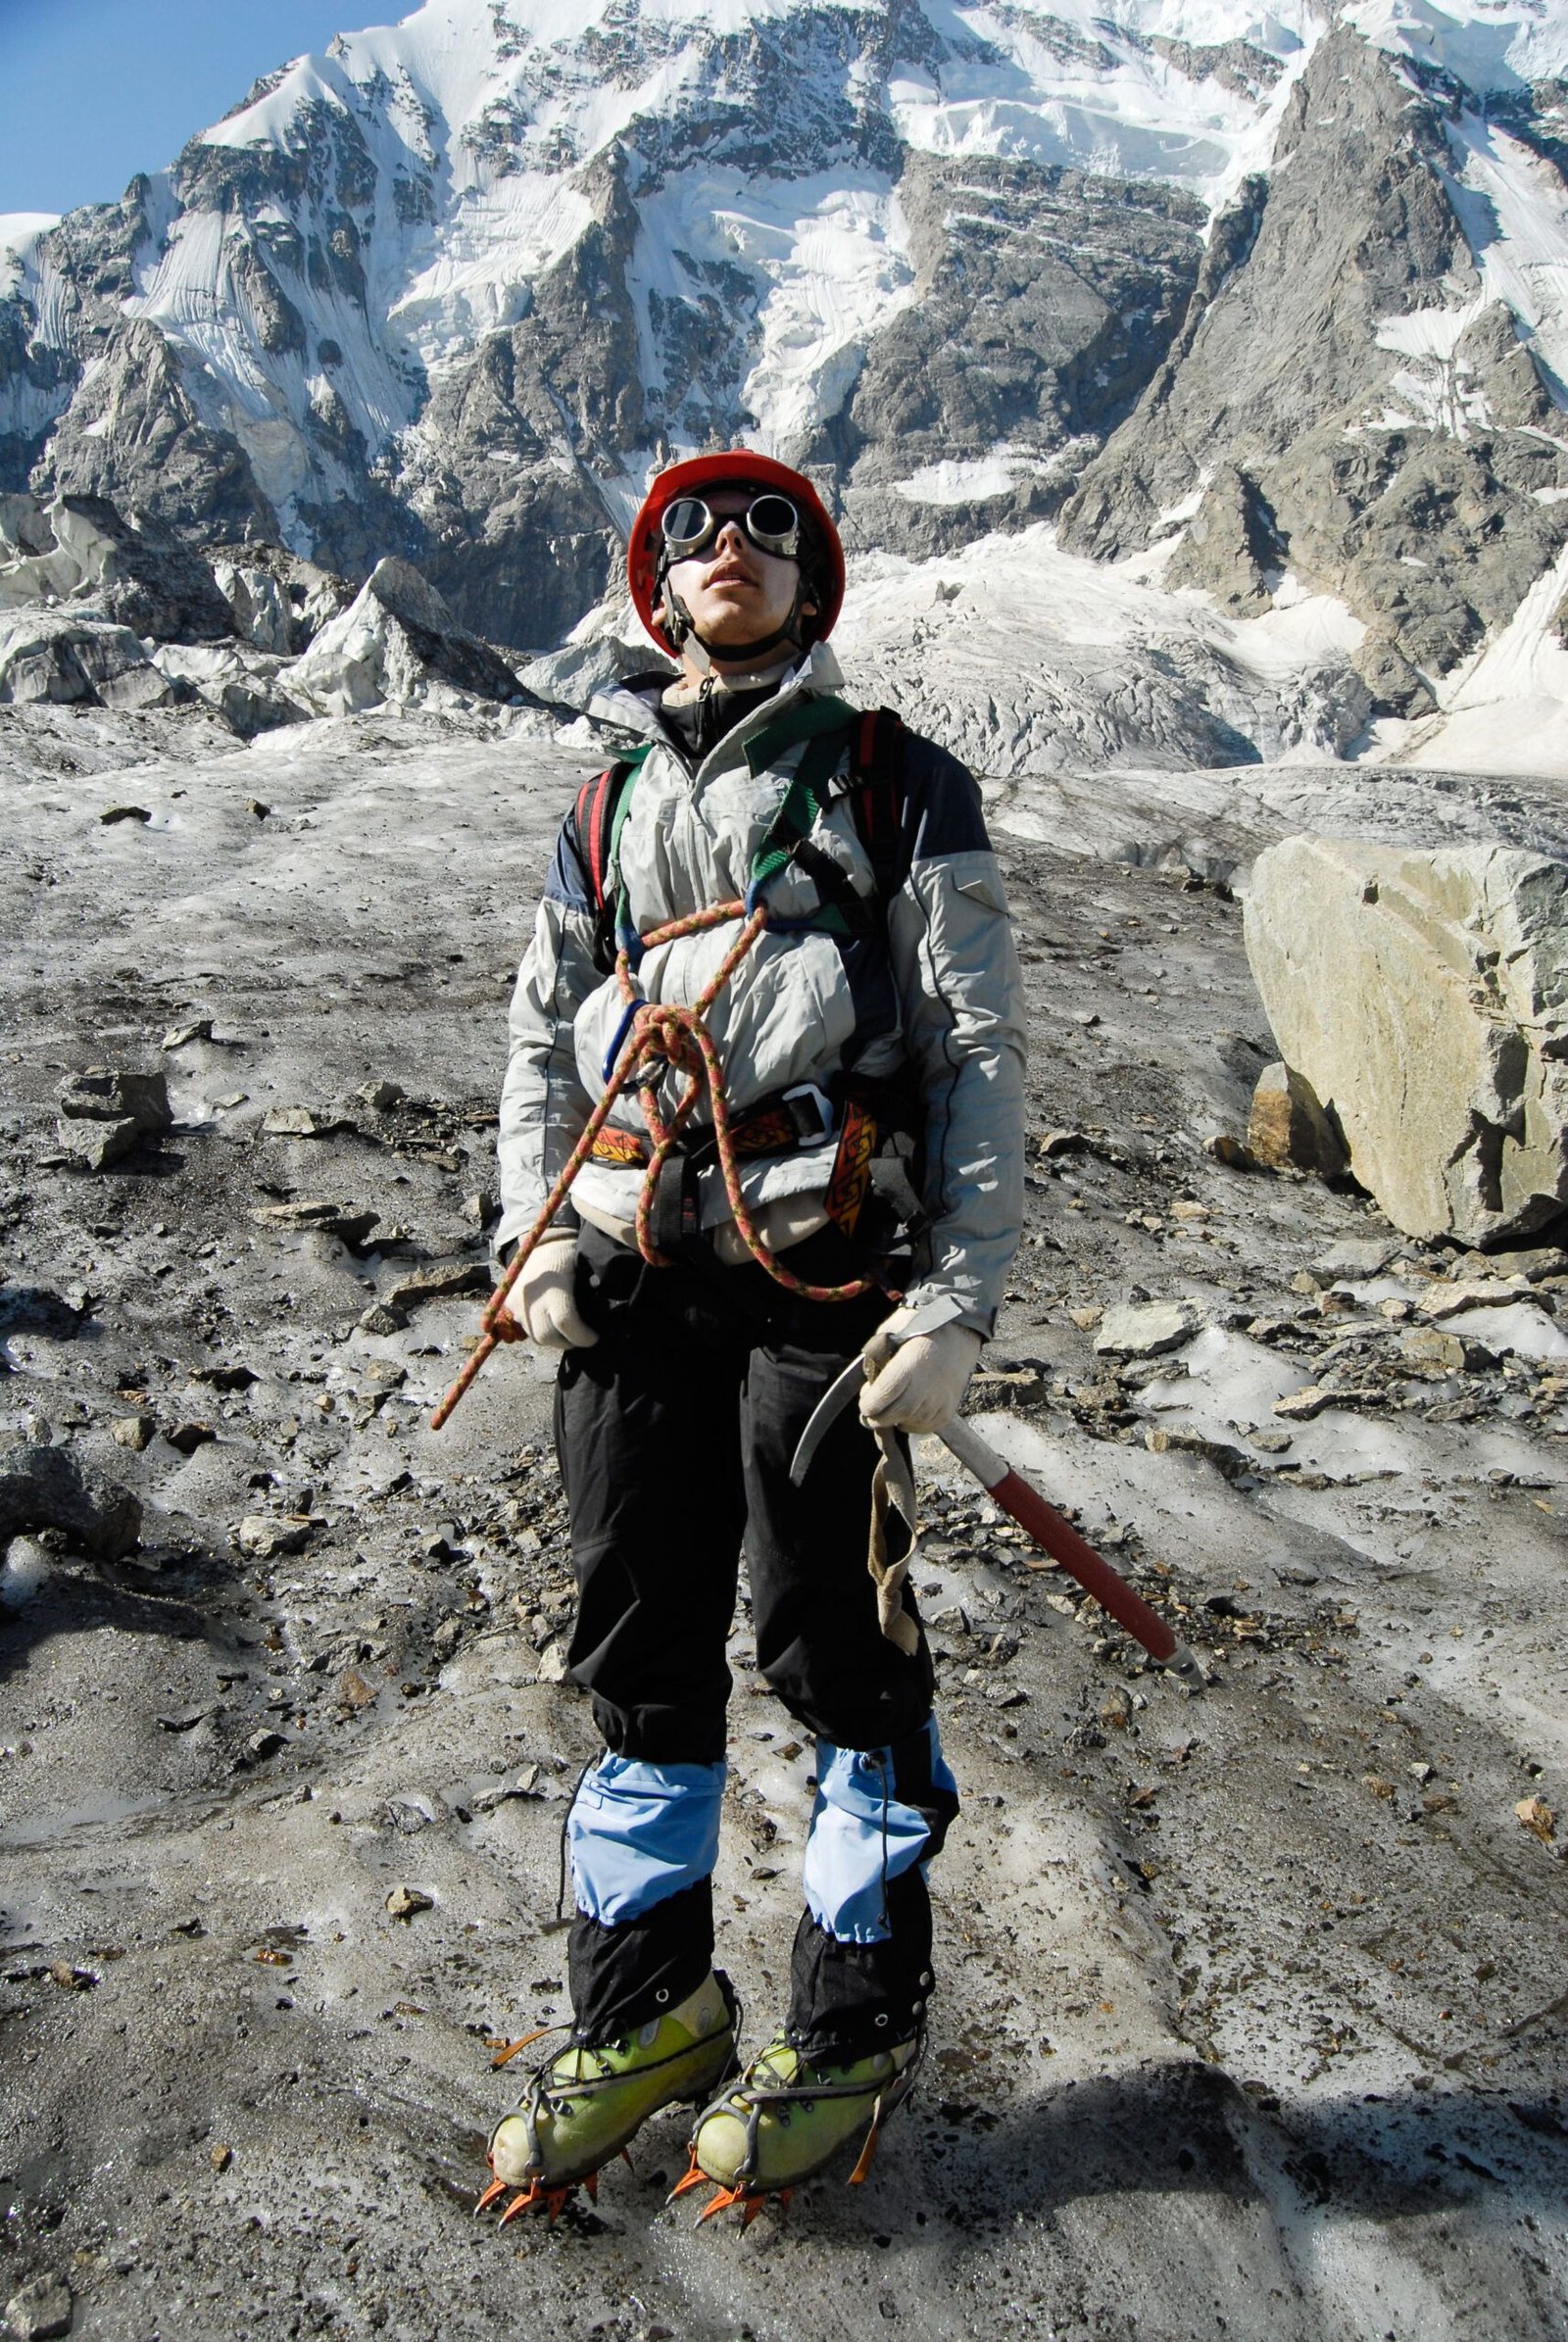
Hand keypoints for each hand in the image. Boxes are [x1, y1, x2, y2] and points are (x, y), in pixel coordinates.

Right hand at [514, 1229, 597, 1350]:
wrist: (543, 1241)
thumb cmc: (569, 1254)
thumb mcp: (584, 1271)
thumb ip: (588, 1297)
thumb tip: (598, 1321)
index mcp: (554, 1285)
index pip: (566, 1322)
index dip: (583, 1336)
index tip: (594, 1337)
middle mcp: (532, 1296)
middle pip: (547, 1336)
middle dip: (568, 1342)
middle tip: (581, 1337)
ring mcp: (517, 1301)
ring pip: (535, 1336)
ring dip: (553, 1340)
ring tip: (567, 1332)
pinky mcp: (509, 1304)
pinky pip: (525, 1328)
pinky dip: (539, 1331)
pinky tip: (551, 1323)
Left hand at [859, 1311, 981, 1434]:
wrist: (960, 1329)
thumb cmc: (922, 1325)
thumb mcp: (892, 1331)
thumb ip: (876, 1355)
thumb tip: (866, 1380)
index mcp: (909, 1364)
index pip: (881, 1397)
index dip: (867, 1403)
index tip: (865, 1398)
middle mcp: (926, 1386)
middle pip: (893, 1416)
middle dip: (877, 1417)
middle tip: (872, 1409)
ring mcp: (940, 1400)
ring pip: (908, 1424)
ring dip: (895, 1419)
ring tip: (893, 1404)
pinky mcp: (949, 1409)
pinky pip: (925, 1427)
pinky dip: (912, 1423)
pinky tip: (909, 1409)